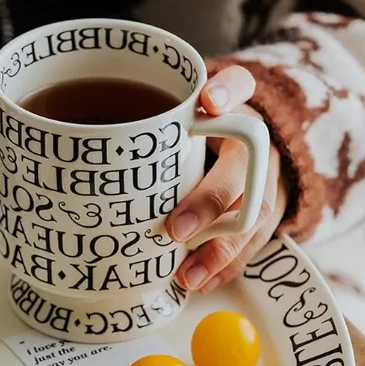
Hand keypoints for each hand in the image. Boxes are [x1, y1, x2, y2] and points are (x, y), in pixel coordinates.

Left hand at [166, 66, 287, 292]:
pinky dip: (226, 265)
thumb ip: (156, 123)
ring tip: (188, 275)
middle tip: (176, 229)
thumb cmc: (204, 136)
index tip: (209, 102)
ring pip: (254, 215)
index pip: (239, 84)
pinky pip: (254, 242)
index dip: (228, 91)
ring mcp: (267, 179)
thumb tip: (97, 144)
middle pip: (245, 170)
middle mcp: (257, 144)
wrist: (250, 151)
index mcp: (236, 109)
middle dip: (211, 201)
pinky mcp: (266, 211)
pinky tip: (201, 281)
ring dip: (220, 249)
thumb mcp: (185, 120)